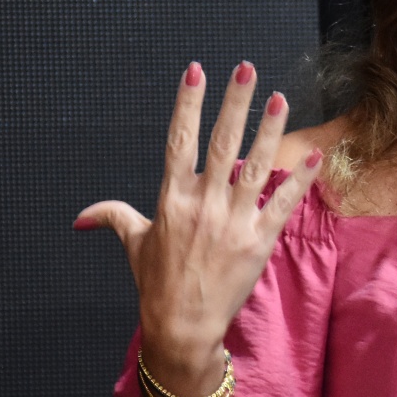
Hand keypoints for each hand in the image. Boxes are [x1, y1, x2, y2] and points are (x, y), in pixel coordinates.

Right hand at [75, 61, 320, 396]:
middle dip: (234, 103)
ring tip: (280, 98)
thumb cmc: (157, 285)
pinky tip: (314, 154)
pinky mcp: (259, 242)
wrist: (182, 327)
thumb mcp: (133, 245)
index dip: (188, 104)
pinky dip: (300, 179)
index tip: (196, 72)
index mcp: (171, 199)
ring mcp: (232, 222)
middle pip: (220, 143)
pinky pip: (283, 203)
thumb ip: (112, 218)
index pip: (179, 140)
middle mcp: (202, 205)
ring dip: (270, 130)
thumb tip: (81, 216)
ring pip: (255, 166)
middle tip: (246, 69)